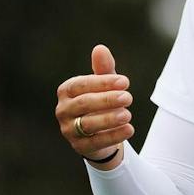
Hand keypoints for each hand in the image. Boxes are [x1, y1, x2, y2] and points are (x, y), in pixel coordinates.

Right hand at [56, 44, 132, 168]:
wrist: (100, 132)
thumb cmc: (100, 102)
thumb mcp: (104, 84)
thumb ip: (103, 68)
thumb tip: (100, 48)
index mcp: (66, 91)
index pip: (81, 85)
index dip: (102, 83)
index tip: (125, 82)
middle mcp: (63, 110)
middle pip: (84, 104)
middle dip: (107, 100)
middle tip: (128, 97)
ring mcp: (69, 129)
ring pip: (88, 124)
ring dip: (109, 119)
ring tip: (128, 114)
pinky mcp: (79, 146)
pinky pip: (96, 142)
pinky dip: (113, 136)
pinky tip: (129, 129)